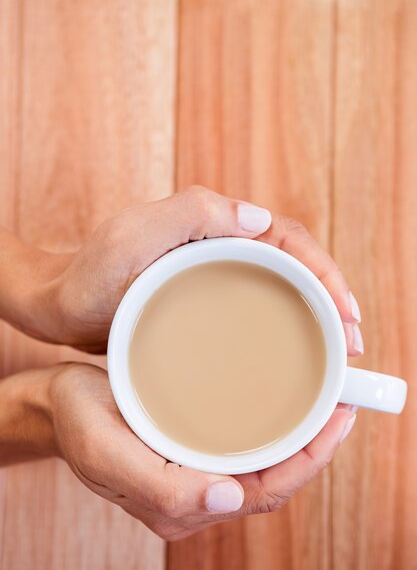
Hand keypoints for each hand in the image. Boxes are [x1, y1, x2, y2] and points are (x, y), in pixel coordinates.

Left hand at [7, 185, 361, 352]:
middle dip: (331, 299)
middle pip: (294, 266)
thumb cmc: (90, 273)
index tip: (346, 312)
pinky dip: (284, 330)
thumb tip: (261, 220)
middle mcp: (221, 244)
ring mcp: (216, 275)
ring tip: (335, 355)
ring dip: (314, 316)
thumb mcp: (133, 236)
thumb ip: (191, 212)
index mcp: (214, 223)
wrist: (61, 306)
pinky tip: (294, 357)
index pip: (288, 239)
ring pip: (281, 290)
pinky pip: (258, 310)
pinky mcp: (208, 302)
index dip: (324, 273)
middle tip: (350, 344)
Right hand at [48, 363, 355, 540]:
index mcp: (179, 505)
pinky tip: (286, 403)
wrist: (54, 404)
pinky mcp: (191, 450)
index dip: (308, 461)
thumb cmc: (77, 421)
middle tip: (343, 401)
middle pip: (273, 479)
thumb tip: (231, 499)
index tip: (337, 420)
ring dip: (299, 436)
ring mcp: (194, 472)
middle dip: (315, 447)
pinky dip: (274, 427)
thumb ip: (163, 486)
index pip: (264, 493)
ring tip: (326, 399)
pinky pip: (245, 445)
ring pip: (263, 463)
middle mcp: (194, 494)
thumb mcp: (107, 451)